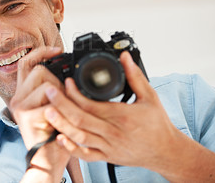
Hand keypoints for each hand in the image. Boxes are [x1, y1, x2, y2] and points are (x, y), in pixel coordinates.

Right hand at [9, 46, 63, 149]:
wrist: (48, 160)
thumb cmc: (54, 134)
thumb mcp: (54, 107)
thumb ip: (54, 89)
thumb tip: (66, 74)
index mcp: (23, 93)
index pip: (26, 63)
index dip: (41, 52)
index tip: (58, 49)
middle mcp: (18, 97)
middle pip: (39, 70)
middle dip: (57, 82)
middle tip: (61, 101)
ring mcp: (20, 106)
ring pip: (46, 83)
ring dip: (60, 96)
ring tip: (60, 113)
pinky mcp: (26, 115)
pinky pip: (51, 100)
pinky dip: (62, 109)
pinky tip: (59, 121)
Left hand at [44, 51, 181, 167]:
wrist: (166, 152)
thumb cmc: (158, 125)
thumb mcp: (150, 97)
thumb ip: (134, 76)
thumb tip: (125, 57)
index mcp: (122, 116)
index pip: (91, 104)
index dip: (74, 93)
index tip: (66, 82)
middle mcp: (112, 133)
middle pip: (80, 119)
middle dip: (61, 105)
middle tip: (48, 91)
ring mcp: (108, 147)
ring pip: (79, 137)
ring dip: (61, 124)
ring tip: (47, 112)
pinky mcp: (106, 157)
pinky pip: (86, 155)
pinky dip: (71, 148)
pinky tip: (60, 138)